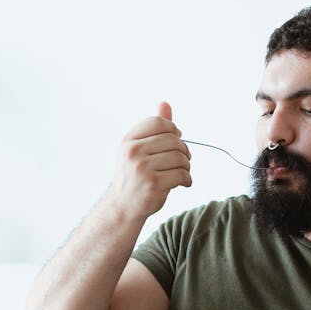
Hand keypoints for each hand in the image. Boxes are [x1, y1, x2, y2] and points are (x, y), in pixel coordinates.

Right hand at [109, 101, 191, 217]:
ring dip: (186, 166)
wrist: (123, 206)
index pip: (159, 122)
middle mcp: (133, 152)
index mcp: (128, 140)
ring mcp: (142, 169)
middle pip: (173, 140)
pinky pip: (182, 175)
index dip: (173, 130)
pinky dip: (187, 179)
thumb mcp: (137, 148)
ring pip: (180, 158)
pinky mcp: (153, 185)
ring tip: (182, 172)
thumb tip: (165, 103)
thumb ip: (153, 128)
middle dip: (183, 150)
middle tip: (183, 160)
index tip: (175, 140)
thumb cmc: (133, 176)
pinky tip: (182, 183)